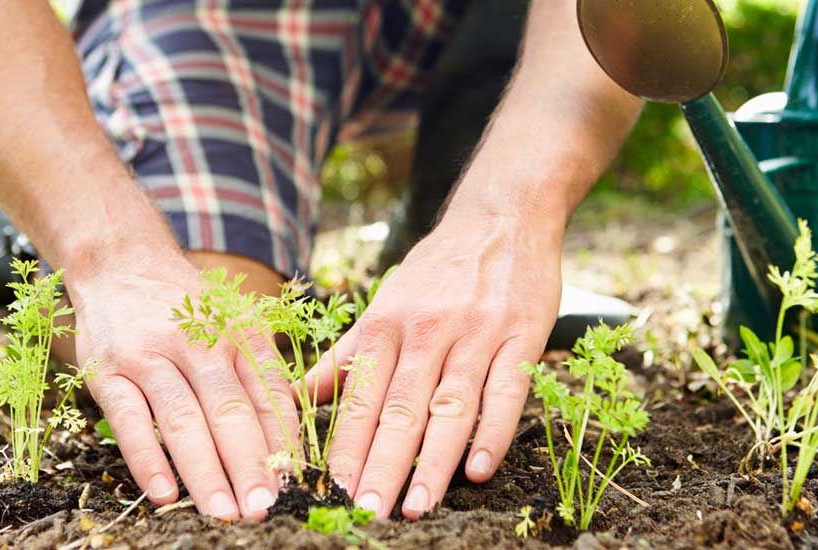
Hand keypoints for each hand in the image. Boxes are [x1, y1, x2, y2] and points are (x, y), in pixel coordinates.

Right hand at [68, 255, 298, 520]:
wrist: (119, 262)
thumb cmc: (187, 308)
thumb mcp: (232, 323)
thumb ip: (258, 375)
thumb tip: (287, 443)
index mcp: (238, 332)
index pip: (268, 393)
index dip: (282, 443)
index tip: (293, 484)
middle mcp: (197, 342)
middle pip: (229, 411)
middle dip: (249, 465)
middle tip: (263, 507)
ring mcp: (150, 356)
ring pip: (182, 419)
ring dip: (205, 471)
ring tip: (223, 512)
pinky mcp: (108, 371)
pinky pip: (129, 420)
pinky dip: (147, 459)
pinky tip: (164, 493)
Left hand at [309, 215, 561, 518]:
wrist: (502, 216)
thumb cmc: (438, 269)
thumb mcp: (384, 304)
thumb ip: (346, 356)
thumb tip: (296, 396)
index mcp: (387, 325)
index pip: (361, 397)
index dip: (347, 447)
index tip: (333, 491)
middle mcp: (427, 330)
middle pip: (400, 409)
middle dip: (382, 465)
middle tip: (367, 512)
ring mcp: (476, 334)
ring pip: (450, 406)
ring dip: (433, 461)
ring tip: (417, 506)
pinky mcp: (522, 336)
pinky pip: (507, 391)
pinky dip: (493, 432)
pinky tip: (479, 469)